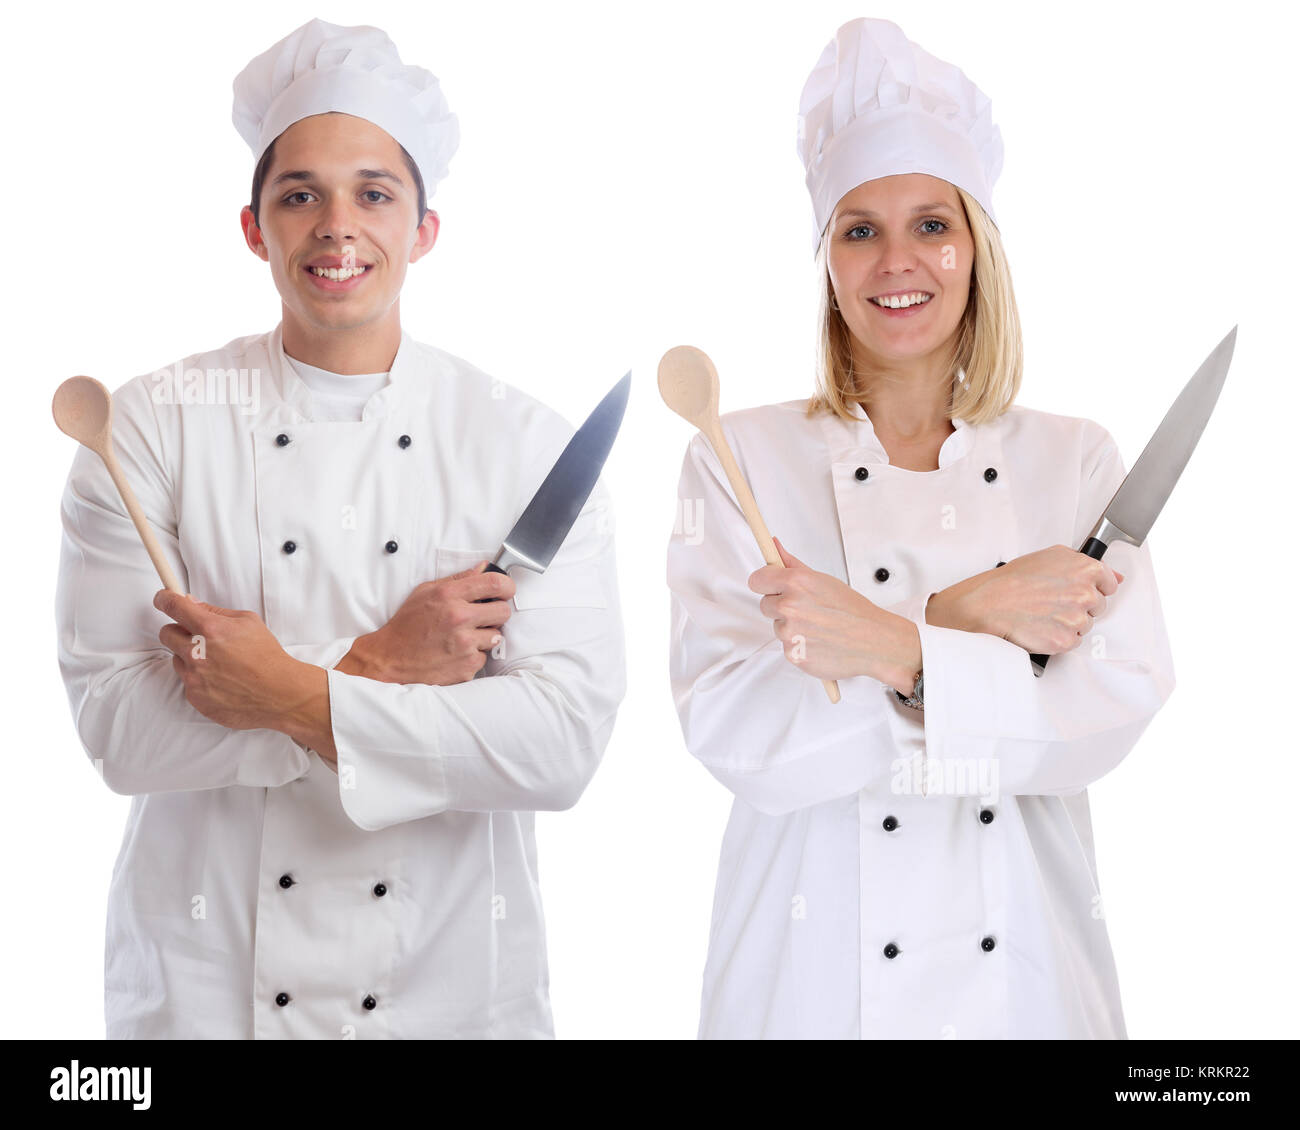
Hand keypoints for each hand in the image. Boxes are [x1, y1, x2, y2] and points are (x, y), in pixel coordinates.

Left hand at [154, 590, 303, 730]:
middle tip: (197, 635)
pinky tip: (222, 680)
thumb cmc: (267, 656)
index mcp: (210, 629)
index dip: (165, 598)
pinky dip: (200, 679)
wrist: (279, 693)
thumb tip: (192, 604)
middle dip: (179, 630)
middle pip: (166, 633)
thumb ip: (216, 612)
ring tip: (218, 663)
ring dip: (190, 657)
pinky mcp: (195, 697)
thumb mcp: (249, 622)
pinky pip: (187, 682)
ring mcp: (194, 678)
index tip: (163, 597)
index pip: (174, 607)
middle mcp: (197, 653)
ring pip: (177, 659)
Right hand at [340, 562, 515, 684]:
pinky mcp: (466, 666)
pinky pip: (484, 657)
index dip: (507, 586)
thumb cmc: (407, 625)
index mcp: (449, 596)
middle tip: (483, 617)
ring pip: (496, 636)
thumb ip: (457, 580)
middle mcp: (459, 618)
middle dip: (497, 613)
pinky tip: (456, 653)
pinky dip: (473, 656)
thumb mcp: (425, 592)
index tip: (506, 591)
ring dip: (484, 637)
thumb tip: (483, 568)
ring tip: (463, 637)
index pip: (495, 584)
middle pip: (503, 611)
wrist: (390, 659)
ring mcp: (464, 644)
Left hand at [749, 536, 919, 691]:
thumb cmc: (852, 611)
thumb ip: (793, 564)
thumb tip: (774, 546)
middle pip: (764, 605)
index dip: (764, 583)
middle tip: (806, 609)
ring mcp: (790, 632)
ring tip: (818, 627)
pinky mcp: (793, 654)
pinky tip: (819, 642)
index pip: (757, 580)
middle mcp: (789, 606)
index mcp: (796, 583)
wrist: (874, 641)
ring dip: (792, 627)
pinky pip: (787, 647)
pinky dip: (800, 646)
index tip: (770, 586)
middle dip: (780, 606)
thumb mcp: (823, 580)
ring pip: (777, 627)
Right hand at [953, 545, 1124, 654]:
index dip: (1091, 587)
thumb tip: (1116, 577)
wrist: (990, 603)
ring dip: (1068, 622)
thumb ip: (1086, 563)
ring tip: (1043, 613)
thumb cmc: (1014, 580)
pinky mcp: (1065, 641)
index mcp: (1086, 570)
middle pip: (1097, 606)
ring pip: (1085, 625)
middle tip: (1053, 601)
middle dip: (1079, 605)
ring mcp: (1077, 619)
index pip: (1109, 584)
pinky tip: (1041, 626)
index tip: (1075, 590)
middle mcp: (1086, 594)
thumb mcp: (1052, 556)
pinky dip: (1058, 637)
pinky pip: (1072, 641)